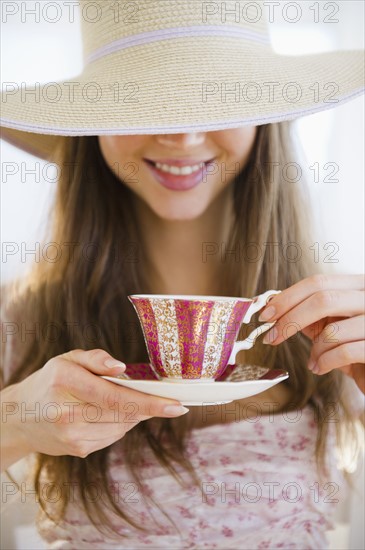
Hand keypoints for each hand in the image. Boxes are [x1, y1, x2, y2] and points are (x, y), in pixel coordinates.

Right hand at [3, 349, 188, 461]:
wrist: (20, 416)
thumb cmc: (50, 381)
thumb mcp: (68, 359)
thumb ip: (96, 359)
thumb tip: (121, 368)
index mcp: (66, 383)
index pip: (116, 397)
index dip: (150, 403)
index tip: (178, 406)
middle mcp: (67, 414)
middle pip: (124, 414)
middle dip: (147, 406)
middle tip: (162, 399)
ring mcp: (72, 436)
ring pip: (123, 426)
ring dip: (133, 414)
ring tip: (124, 401)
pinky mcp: (78, 450)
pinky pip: (114, 436)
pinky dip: (120, 424)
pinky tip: (108, 414)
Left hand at [258, 274, 364, 392]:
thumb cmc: (357, 347)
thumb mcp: (333, 326)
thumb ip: (312, 314)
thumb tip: (273, 308)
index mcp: (359, 286)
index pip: (318, 282)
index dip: (288, 297)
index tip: (266, 314)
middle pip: (323, 299)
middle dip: (290, 319)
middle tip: (271, 337)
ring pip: (333, 329)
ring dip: (315, 350)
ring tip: (313, 362)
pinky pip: (345, 352)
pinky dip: (325, 362)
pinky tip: (320, 368)